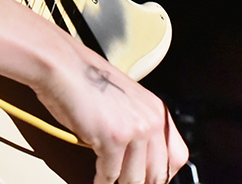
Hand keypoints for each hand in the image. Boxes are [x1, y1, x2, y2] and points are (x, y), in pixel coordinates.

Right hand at [34, 44, 188, 183]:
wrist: (64, 68)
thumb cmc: (87, 82)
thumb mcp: (126, 103)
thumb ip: (138, 127)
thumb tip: (139, 158)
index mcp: (157, 111)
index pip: (177, 158)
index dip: (163, 174)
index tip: (152, 179)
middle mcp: (151, 121)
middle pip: (158, 173)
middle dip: (142, 183)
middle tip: (128, 183)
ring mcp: (134, 130)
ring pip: (134, 179)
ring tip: (111, 183)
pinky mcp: (113, 139)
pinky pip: (110, 175)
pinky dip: (102, 182)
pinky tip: (98, 180)